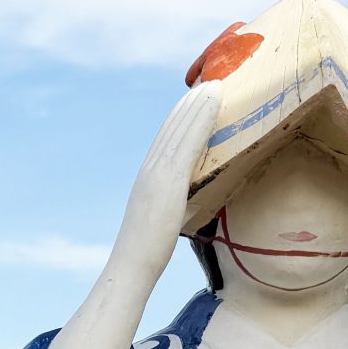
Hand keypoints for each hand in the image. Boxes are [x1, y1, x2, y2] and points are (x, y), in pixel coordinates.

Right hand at [113, 82, 221, 283]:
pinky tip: (214, 104)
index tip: (193, 102)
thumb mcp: (160, 222)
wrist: (131, 265)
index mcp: (147, 178)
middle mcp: (150, 169)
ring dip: (199, 104)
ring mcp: (158, 172)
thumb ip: (171, 208)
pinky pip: (190, 142)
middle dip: (190, 104)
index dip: (179, 118)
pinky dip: (202, 119)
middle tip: (209, 83)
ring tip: (216, 85)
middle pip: (172, 127)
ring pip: (182, 128)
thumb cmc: (145, 255)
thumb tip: (184, 208)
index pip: (164, 140)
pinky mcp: (170, 179)